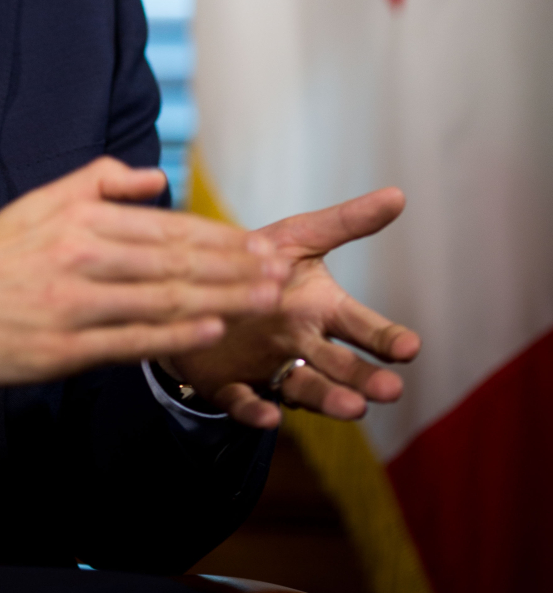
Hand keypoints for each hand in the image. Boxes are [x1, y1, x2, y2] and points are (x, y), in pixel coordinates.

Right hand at [0, 156, 291, 385]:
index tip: (260, 243)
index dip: (219, 237)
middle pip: (175, 262)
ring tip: (265, 299)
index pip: (166, 227)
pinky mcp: (63, 348)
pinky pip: (130, 341)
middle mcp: (82, 255)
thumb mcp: (39, 200)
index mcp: (79, 218)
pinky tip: (212, 331)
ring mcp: (74, 304)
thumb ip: (98, 183)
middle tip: (280, 270)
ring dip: (221, 299)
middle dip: (234, 267)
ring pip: (162, 300)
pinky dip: (175, 336)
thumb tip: (154, 180)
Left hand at [159, 187, 420, 427]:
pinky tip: (270, 415)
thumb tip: (399, 194)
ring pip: (303, 388)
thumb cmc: (260, 261)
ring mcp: (268, 367)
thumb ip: (346, 222)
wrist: (201, 284)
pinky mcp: (228, 385)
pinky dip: (256, 411)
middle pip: (339, 366)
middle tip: (390, 390)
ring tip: (355, 409)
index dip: (385, 338)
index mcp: (320, 311)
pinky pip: (244, 402)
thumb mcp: (300, 236)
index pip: (361, 327)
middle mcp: (301, 345)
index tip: (410, 347)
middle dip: (365, 378)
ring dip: (328, 400)